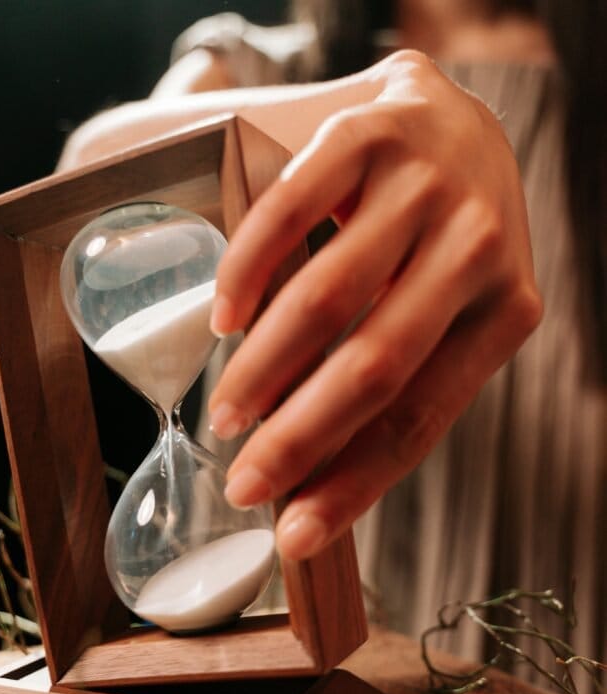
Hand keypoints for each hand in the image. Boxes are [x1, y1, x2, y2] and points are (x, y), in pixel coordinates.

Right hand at [208, 50, 541, 560]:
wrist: (452, 120)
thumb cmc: (440, 243)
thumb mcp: (447, 315)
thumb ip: (399, 379)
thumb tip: (311, 479)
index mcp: (505, 311)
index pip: (419, 418)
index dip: (352, 486)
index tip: (293, 537)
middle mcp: (477, 247)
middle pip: (373, 367)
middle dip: (298, 440)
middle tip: (241, 484)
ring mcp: (425, 185)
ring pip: (328, 296)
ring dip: (265, 368)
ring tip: (224, 412)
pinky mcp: (370, 132)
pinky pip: (291, 211)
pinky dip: (247, 271)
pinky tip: (225, 319)